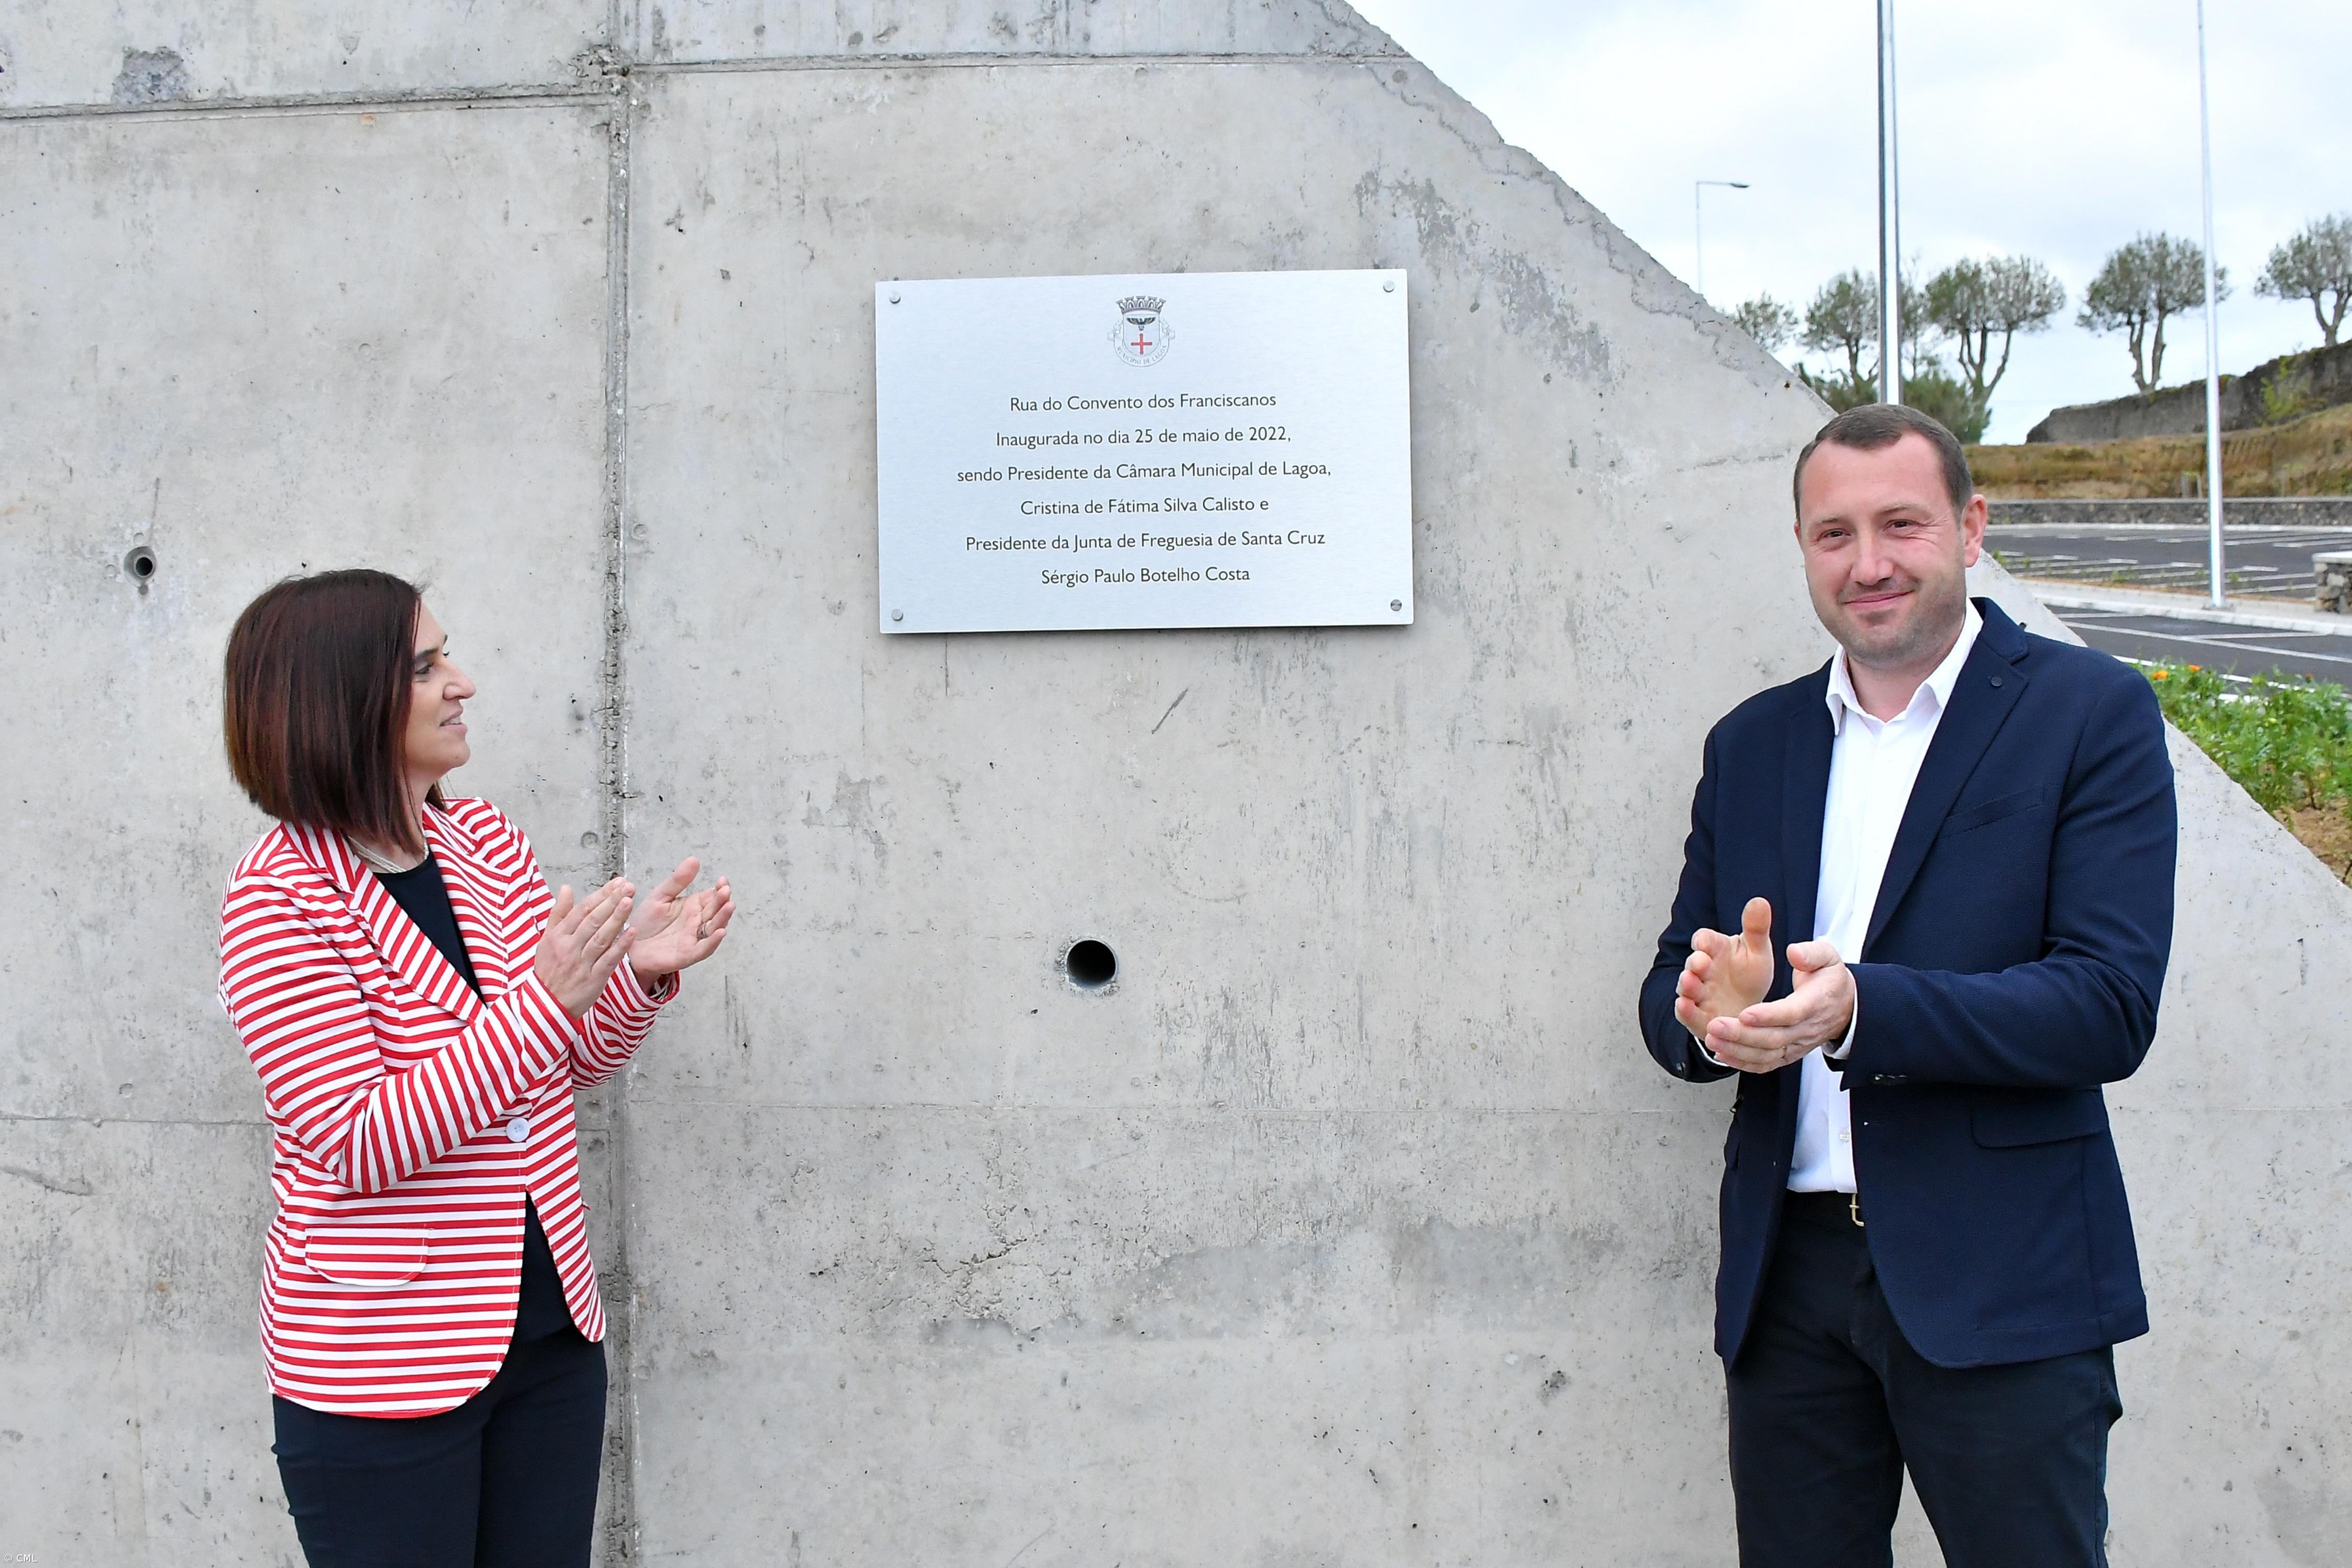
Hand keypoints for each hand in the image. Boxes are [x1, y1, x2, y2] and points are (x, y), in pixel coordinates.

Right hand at [533, 879, 635, 1018]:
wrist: (546, 1005)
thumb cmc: (549, 969)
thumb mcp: (546, 939)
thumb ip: (558, 913)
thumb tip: (566, 888)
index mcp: (558, 936)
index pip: (582, 910)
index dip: (601, 895)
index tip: (617, 883)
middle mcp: (570, 947)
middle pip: (593, 920)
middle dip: (612, 901)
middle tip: (627, 886)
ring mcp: (582, 963)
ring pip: (601, 937)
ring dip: (617, 918)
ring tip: (630, 901)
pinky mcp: (594, 979)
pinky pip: (609, 959)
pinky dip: (620, 946)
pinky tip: (632, 932)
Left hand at [626, 857, 734, 985]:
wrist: (630, 945)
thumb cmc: (646, 923)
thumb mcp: (660, 896)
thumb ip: (678, 880)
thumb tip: (694, 860)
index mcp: (693, 907)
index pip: (712, 896)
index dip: (720, 889)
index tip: (722, 880)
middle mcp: (697, 922)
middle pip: (716, 911)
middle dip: (723, 901)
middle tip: (725, 891)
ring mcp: (694, 938)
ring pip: (714, 928)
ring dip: (723, 918)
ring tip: (728, 906)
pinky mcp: (688, 954)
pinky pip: (704, 948)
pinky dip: (713, 942)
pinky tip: (720, 932)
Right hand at [1675, 896, 1775, 1056]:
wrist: (1750, 1011)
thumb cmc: (1750, 976)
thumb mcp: (1757, 951)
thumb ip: (1756, 929)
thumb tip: (1760, 900)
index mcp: (1715, 950)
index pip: (1704, 940)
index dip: (1703, 941)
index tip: (1704, 942)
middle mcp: (1703, 970)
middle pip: (1693, 963)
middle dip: (1694, 962)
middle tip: (1699, 962)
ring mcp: (1698, 993)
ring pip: (1687, 987)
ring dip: (1686, 984)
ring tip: (1689, 981)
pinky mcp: (1698, 1016)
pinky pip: (1687, 1013)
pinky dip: (1684, 1009)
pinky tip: (1684, 1005)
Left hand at [1702, 939, 1855, 1073]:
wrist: (1845, 1008)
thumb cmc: (1830, 980)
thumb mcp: (1828, 957)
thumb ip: (1812, 953)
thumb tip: (1793, 953)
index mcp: (1814, 1003)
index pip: (1791, 1013)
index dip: (1768, 1016)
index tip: (1744, 1013)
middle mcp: (1805, 1029)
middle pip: (1773, 1038)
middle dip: (1742, 1034)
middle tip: (1714, 1026)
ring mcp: (1797, 1045)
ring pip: (1767, 1055)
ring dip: (1737, 1050)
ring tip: (1712, 1040)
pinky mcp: (1789, 1054)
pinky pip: (1766, 1064)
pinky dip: (1743, 1063)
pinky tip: (1722, 1054)